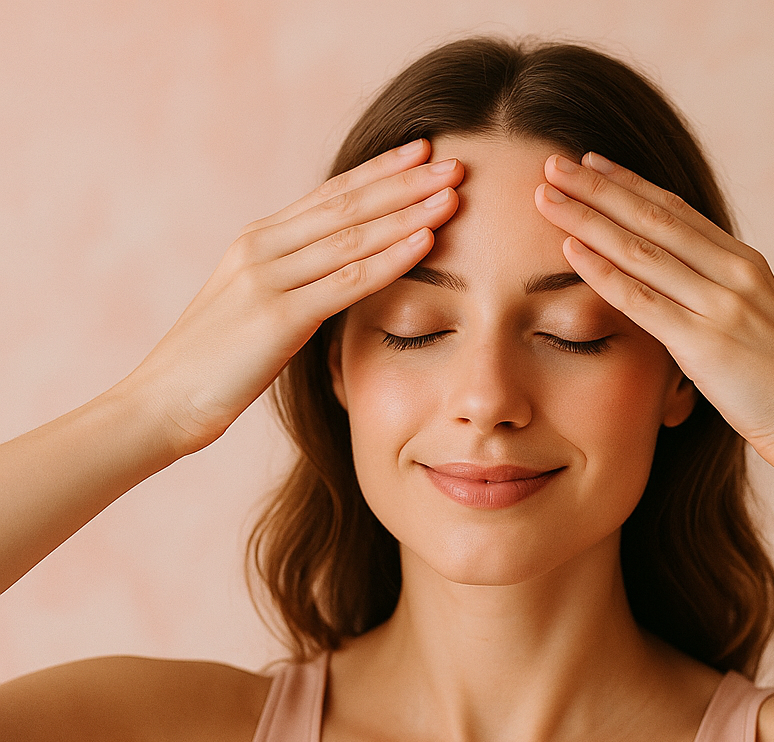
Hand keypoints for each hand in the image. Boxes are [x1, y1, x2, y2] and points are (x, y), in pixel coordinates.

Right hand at [123, 139, 462, 457]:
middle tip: (457, 161)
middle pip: (347, 204)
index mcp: (257, 243)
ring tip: (454, 194)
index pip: (329, 196)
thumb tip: (334, 280)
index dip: (379, 172)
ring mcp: (267, 278)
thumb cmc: (212, 367)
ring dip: (409, 211)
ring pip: (352, 235)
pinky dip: (390, 259)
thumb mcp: (251, 311)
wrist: (163, 403)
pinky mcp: (277, 315)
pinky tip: (426, 241)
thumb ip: (290, 286)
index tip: (424, 153)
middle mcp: (261, 248)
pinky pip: (347, 281)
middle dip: (405, 181)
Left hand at [534, 152, 773, 478]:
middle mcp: (732, 273)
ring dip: (588, 219)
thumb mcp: (757, 324)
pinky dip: (604, 273)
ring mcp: (720, 305)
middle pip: (652, 217)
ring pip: (641, 250)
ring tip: (545, 196)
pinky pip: (643, 301)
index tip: (591, 164)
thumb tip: (684, 292)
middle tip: (551, 163)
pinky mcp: (706, 344)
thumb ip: (720, 300)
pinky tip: (570, 252)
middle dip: (597, 188)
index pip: (675, 211)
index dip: (629, 184)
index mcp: (744, 264)